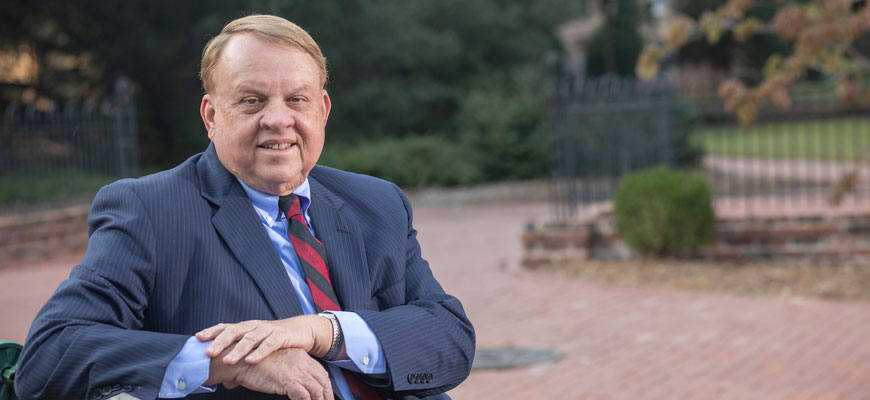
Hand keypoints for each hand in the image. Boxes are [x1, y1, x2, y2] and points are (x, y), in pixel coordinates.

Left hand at [196, 315, 333, 364]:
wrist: (301, 331)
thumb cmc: (275, 341)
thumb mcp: (256, 351)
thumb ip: (241, 365)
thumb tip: (226, 383)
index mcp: (246, 328)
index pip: (225, 327)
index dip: (211, 331)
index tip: (196, 338)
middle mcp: (254, 326)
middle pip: (234, 331)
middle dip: (219, 341)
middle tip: (207, 352)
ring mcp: (267, 329)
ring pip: (250, 338)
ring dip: (237, 350)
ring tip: (227, 361)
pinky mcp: (281, 335)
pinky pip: (269, 344)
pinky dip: (259, 352)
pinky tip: (251, 360)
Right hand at [210, 347, 333, 398]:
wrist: (239, 359)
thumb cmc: (253, 363)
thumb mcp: (278, 364)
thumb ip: (289, 372)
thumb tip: (294, 386)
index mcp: (300, 355)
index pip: (320, 372)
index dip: (326, 385)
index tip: (327, 395)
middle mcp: (301, 361)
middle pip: (322, 380)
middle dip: (327, 394)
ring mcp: (296, 371)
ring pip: (316, 390)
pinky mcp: (288, 381)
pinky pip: (304, 397)